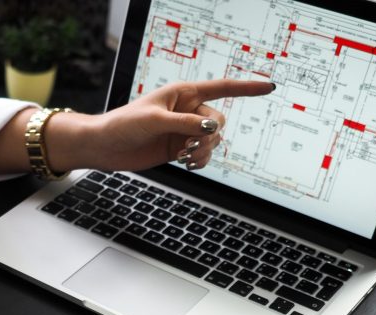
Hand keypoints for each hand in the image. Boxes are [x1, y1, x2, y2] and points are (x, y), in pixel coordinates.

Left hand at [81, 79, 274, 171]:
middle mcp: (187, 110)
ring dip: (203, 151)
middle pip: (219, 121)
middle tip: (188, 148)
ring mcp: (184, 131)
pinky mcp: (179, 148)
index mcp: (183, 93)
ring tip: (183, 157)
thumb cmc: (124, 124)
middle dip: (209, 136)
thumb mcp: (155, 121)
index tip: (270, 87)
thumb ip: (185, 124)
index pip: (222, 88)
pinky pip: (203, 155)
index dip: (247, 88)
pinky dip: (201, 161)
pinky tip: (189, 165)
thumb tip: (212, 128)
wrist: (105, 147)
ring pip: (213, 141)